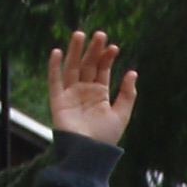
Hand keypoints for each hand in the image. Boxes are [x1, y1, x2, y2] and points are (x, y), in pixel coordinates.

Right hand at [47, 28, 137, 145]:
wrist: (89, 153)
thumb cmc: (106, 137)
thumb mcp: (121, 115)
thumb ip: (127, 94)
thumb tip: (133, 72)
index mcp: (99, 94)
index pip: (102, 70)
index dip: (107, 58)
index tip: (113, 47)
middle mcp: (84, 91)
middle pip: (88, 65)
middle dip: (93, 50)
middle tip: (99, 34)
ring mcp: (70, 94)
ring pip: (72, 68)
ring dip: (75, 51)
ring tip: (80, 35)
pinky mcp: (58, 101)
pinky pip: (54, 81)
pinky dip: (54, 67)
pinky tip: (57, 51)